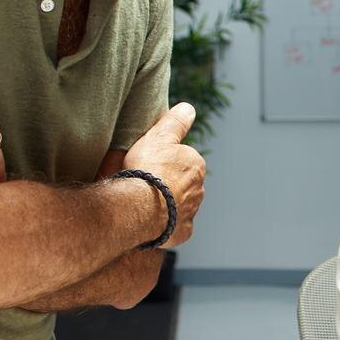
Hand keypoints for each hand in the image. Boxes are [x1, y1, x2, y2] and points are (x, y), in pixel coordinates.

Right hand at [121, 103, 205, 247]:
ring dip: (168, 204)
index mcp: (196, 165)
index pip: (183, 161)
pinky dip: (167, 224)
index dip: (165, 162)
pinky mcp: (182, 231)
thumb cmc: (148, 168)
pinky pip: (175, 227)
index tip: (150, 165)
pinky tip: (152, 220)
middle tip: (146, 184)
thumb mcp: (159, 136)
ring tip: (147, 202)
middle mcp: (199, 189)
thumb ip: (175, 122)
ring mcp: (191, 212)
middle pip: (183, 184)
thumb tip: (189, 108)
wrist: (140, 205)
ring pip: (180, 205)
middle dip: (169, 184)